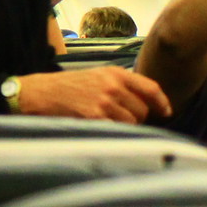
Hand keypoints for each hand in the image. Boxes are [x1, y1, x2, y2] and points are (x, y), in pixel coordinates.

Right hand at [16, 66, 169, 124]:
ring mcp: (104, 102)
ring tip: (109, 124)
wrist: (40, 93)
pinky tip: (103, 130)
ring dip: (125, 127)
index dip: (162, 102)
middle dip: (137, 118)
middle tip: (122, 120)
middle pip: (142, 109)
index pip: (150, 88)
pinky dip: (115, 133)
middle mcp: (112, 86)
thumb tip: (145, 103)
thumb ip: (119, 85)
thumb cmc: (67, 87)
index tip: (166, 112)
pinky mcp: (95, 117)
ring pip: (132, 122)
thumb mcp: (96, 76)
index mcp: (114, 73)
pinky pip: (118, 130)